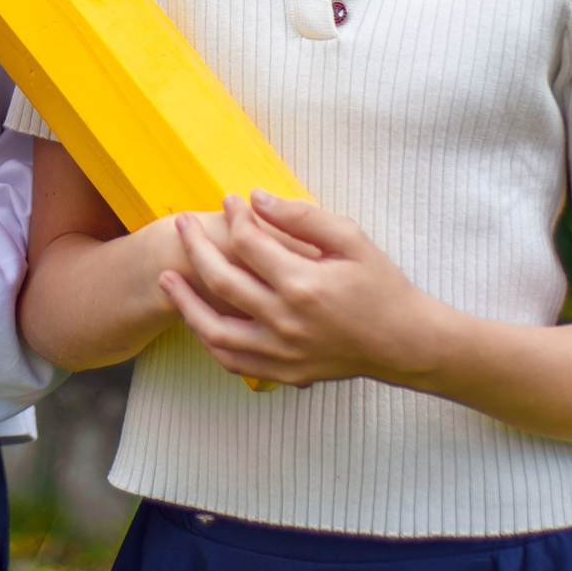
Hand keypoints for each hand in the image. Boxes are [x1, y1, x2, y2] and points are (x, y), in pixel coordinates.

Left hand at [159, 192, 447, 389]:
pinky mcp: (284, 373)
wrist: (405, 343)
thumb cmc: (381, 286)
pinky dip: (209, 340)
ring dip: (185, 303)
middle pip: (222, 281)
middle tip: (181, 224)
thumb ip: (301, 216)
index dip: (234, 217)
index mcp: (304, 284)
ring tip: (166, 279)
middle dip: (195, 247)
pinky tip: (197, 319)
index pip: (248, 243)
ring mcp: (282, 353)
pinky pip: (232, 360)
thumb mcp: (351, 239)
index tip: (230, 201)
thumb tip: (256, 198)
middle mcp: (286, 322)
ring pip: (215, 331)